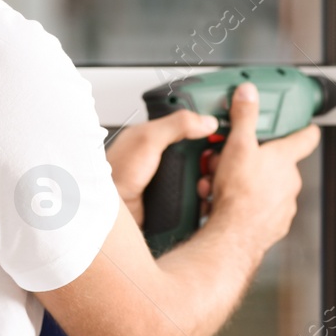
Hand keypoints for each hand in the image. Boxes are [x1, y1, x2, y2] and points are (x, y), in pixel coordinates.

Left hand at [105, 109, 218, 225]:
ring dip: (212, 178)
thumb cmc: (115, 175)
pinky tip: (203, 198)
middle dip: (216, 155)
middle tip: (216, 160)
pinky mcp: (175, 200)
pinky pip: (200, 196)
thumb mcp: (146, 141)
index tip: (228, 123)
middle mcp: (166, 156)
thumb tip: (206, 120)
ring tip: (207, 182)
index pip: (192, 122)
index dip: (211, 122)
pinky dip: (206, 197)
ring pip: (206, 174)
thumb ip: (176, 125)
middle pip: (205, 149)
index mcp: (159, 135)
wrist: (107, 215)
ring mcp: (172, 178)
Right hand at [205, 83, 320, 251]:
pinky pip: (260, 209)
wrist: (234, 235)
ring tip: (219, 184)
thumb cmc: (239, 194)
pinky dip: (245, 205)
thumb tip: (248, 94)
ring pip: (265, 187)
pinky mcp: (273, 225)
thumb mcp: (238, 145)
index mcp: (285, 159)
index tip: (304, 126)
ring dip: (245, 183)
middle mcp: (290, 182)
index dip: (305, 129)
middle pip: (276, 164)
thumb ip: (244, 117)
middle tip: (230, 161)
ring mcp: (284, 205)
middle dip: (253, 161)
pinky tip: (225, 202)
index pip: (306, 138)